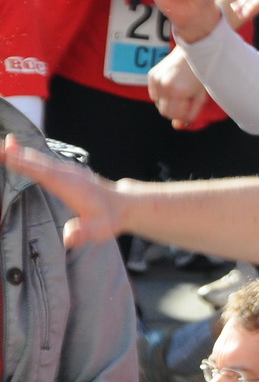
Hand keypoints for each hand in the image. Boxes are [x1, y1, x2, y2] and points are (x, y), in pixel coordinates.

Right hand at [0, 136, 124, 247]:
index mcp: (68, 185)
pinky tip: (16, 149)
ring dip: (19, 151)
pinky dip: (27, 155)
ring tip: (2, 144)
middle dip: (15, 154)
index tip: (7, 156)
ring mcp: (66, 170)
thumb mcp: (99, 230)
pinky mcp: (65, 171)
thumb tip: (69, 237)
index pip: (42, 173)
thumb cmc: (108, 219)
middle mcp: (66, 173)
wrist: (122, 206)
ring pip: (38, 158)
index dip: (24, 165)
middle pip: (36, 161)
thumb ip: (83, 233)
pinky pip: (42, 161)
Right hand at [147, 47, 211, 129]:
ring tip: (181, 91)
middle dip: (174, 110)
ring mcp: (156, 80)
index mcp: (178, 91)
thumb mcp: (200, 96)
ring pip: (158, 103)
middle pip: (163, 111)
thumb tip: (177, 126)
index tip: (190, 107)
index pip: (173, 115)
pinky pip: (154, 94)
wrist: (193, 51)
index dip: (182, 115)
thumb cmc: (201, 75)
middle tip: (185, 101)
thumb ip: (191, 113)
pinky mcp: (152, 75)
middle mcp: (164, 85)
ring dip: (168, 102)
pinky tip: (173, 86)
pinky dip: (162, 94)